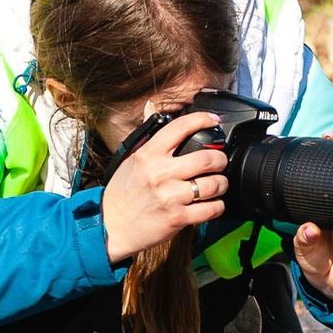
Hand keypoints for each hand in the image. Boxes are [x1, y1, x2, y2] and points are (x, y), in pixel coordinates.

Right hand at [101, 111, 228, 264]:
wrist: (110, 227)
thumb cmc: (121, 193)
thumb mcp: (130, 158)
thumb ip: (147, 135)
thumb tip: (150, 106)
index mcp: (149, 154)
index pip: (181, 127)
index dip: (202, 120)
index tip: (212, 121)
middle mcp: (161, 173)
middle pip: (207, 159)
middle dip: (220, 160)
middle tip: (219, 162)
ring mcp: (171, 196)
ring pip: (214, 184)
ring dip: (221, 183)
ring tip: (218, 184)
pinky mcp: (178, 218)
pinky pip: (211, 209)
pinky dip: (217, 206)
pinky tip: (212, 204)